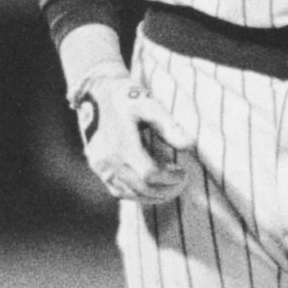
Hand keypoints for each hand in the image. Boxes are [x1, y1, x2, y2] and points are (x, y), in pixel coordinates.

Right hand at [70, 64, 193, 204]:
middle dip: (165, 189)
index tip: (183, 173)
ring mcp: (100, 165)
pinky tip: (151, 188)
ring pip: (129, 193)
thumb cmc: (128, 97)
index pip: (149, 174)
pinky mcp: (97, 167)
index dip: (170, 178)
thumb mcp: (150, 105)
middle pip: (141, 187)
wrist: (97, 92)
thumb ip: (170, 127)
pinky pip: (118, 190)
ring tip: (170, 188)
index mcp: (122, 144)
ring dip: (153, 195)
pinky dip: (137, 194)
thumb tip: (190, 145)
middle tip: (181, 183)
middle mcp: (108, 159)